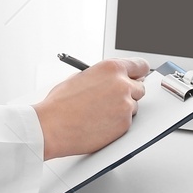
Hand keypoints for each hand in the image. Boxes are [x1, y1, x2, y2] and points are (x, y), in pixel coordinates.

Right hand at [32, 58, 149, 159]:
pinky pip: (126, 122)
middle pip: (140, 87)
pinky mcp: (124, 125)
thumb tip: (113, 79)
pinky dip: (117, 123)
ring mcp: (125, 106)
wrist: (51, 126)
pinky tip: (99, 123)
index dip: (139, 72)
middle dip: (130, 92)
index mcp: (112, 68)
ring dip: (122, 109)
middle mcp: (122, 85)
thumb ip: (103, 76)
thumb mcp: (82, 77)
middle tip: (116, 98)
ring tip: (99, 113)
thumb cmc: (60, 103)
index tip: (138, 76)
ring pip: (133, 106)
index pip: (140, 66)